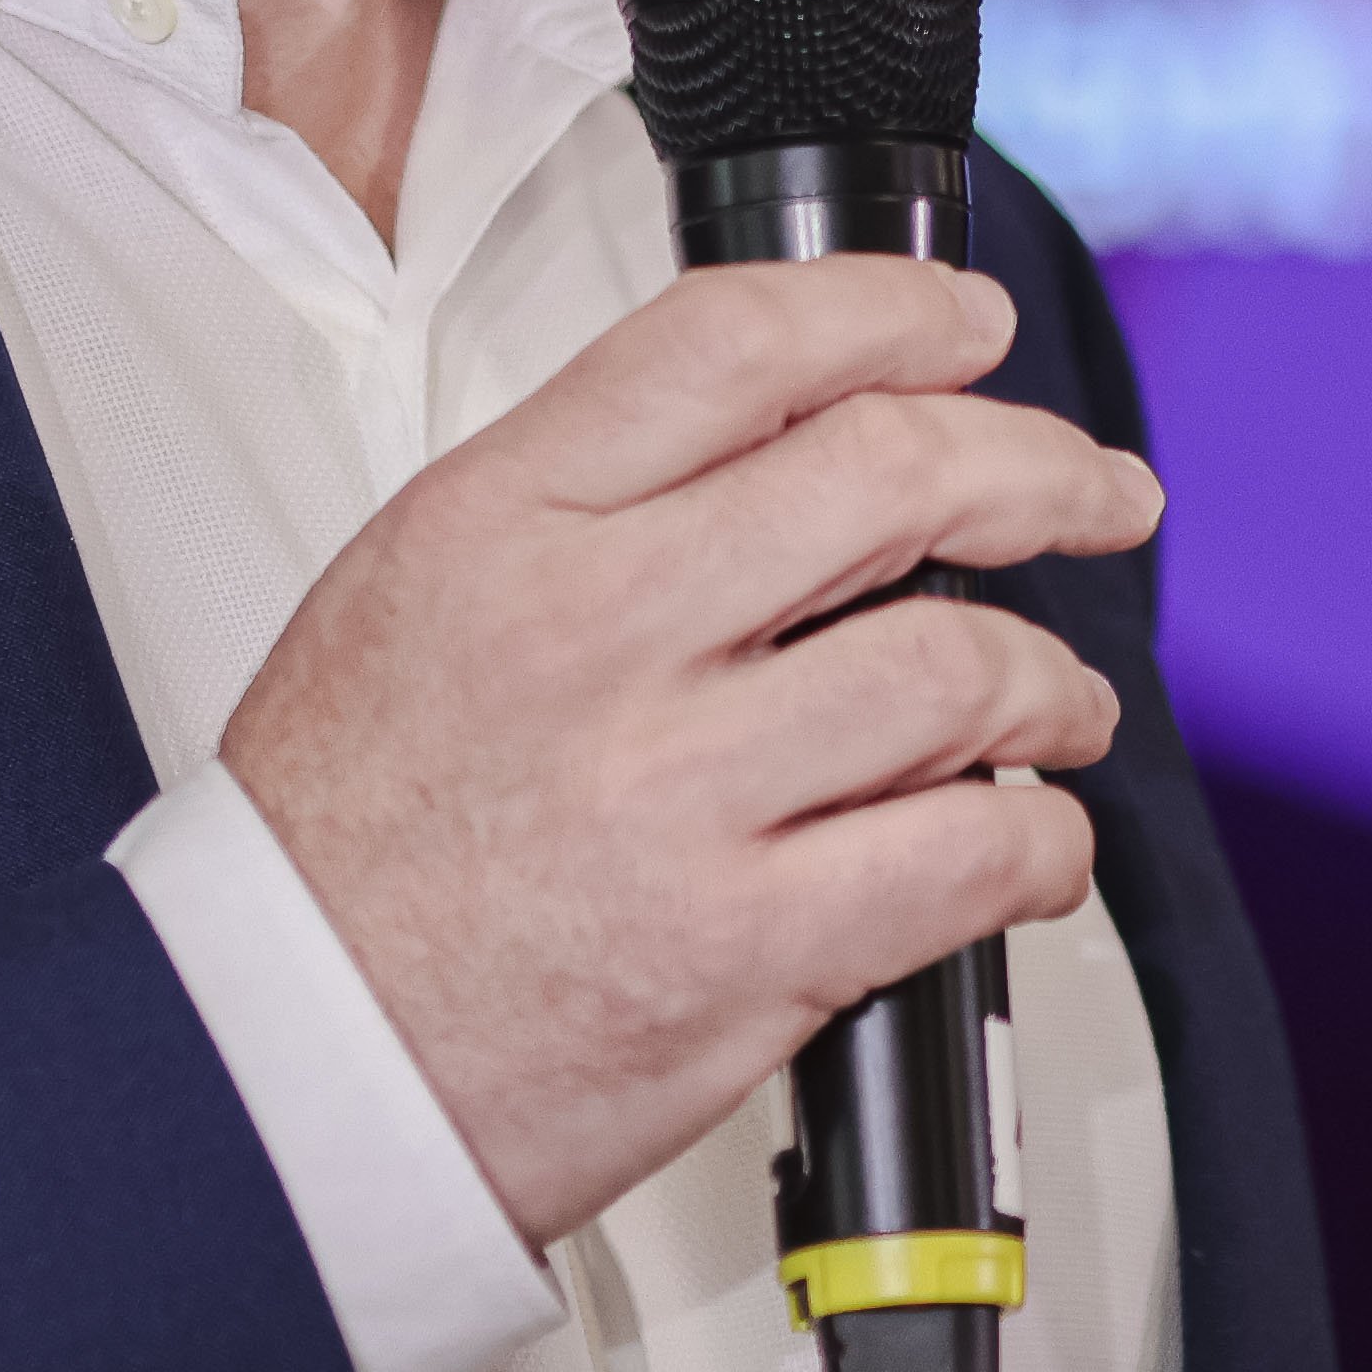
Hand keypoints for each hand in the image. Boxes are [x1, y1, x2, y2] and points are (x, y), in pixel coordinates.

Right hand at [223, 257, 1145, 1249]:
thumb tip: (777, 443)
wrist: (276, 1059)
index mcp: (502, 525)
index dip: (892, 312)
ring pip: (958, 666)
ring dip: (1056, 680)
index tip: (965, 329)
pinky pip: (966, 857)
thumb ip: (582, 504)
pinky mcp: (744, 951)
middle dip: (1043, 471)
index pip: (734, 344)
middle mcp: (596, 636)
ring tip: (1065, 701)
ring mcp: (675, 794)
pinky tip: (1029, 845)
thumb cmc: (334, 847)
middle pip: (891, 475)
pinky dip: (1039, 843)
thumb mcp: (407, 593)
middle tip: (1094, 493)